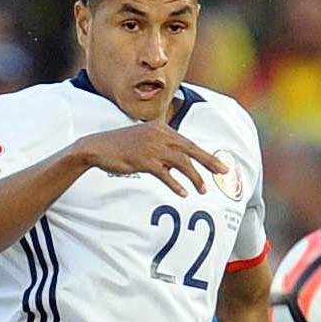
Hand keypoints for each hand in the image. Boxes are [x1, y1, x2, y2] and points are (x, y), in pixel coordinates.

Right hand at [87, 122, 228, 197]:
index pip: (187, 142)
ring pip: (181, 162)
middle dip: (208, 162)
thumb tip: (175, 165)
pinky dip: (175, 184)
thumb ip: (160, 149)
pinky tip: (183, 193)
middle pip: (190, 149)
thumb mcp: (143, 141)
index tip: (218, 165)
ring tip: (203, 190)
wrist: (97, 147)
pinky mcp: (143, 160)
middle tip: (223, 172)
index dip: (204, 154)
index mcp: (161, 128)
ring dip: (194, 177)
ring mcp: (151, 147)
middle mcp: (159, 135)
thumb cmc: (119, 146)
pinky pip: (164, 174)